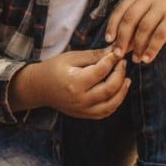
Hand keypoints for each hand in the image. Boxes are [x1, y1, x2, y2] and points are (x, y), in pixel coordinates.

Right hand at [14, 47, 129, 118]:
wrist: (39, 88)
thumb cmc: (54, 69)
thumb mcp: (71, 57)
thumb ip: (93, 56)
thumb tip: (113, 51)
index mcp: (74, 82)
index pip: (101, 71)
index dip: (112, 60)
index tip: (117, 52)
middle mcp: (80, 99)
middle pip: (109, 89)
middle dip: (120, 74)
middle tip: (123, 63)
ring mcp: (82, 110)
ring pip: (111, 104)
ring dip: (122, 91)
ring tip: (127, 79)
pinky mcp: (84, 115)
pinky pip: (105, 112)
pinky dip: (115, 103)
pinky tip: (118, 92)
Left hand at [106, 0, 165, 62]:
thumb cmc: (165, 24)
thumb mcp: (147, 24)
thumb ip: (132, 32)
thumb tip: (114, 48)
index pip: (121, 10)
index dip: (113, 25)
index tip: (108, 41)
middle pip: (130, 18)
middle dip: (123, 38)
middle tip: (119, 54)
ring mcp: (165, 6)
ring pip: (145, 27)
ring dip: (137, 46)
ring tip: (136, 60)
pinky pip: (160, 34)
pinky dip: (152, 48)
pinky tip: (147, 59)